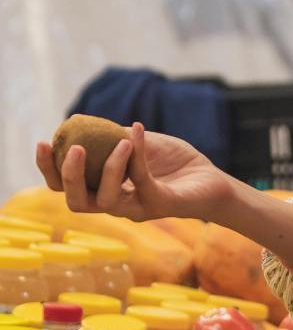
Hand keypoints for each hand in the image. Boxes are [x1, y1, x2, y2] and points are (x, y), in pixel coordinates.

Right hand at [36, 122, 232, 222]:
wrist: (212, 180)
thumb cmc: (176, 164)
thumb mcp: (140, 145)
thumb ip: (113, 138)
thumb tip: (80, 121)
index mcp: (106, 189)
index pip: (67, 187)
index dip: (49, 169)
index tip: (43, 143)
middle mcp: (117, 204)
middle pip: (77, 201)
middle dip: (69, 176)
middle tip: (74, 150)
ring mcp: (137, 207)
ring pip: (105, 198)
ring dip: (108, 167)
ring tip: (120, 142)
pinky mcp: (159, 204)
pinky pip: (141, 179)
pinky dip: (137, 152)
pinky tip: (137, 130)